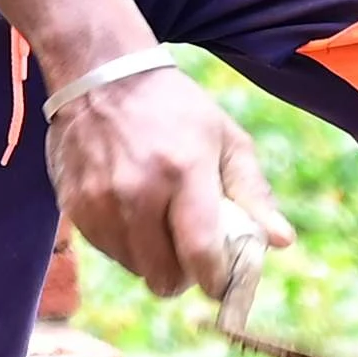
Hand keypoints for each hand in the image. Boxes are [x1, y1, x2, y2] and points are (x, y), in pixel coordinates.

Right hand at [46, 59, 285, 311]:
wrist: (101, 73)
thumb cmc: (175, 109)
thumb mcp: (225, 138)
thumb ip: (254, 193)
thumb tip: (283, 242)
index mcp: (183, 171)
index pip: (200, 253)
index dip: (215, 280)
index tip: (221, 283)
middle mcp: (137, 190)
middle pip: (163, 275)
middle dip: (183, 275)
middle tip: (189, 253)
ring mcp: (100, 200)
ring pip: (134, 269)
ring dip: (152, 259)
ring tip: (160, 226)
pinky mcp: (74, 204)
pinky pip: (107, 252)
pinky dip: (124, 244)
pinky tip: (132, 213)